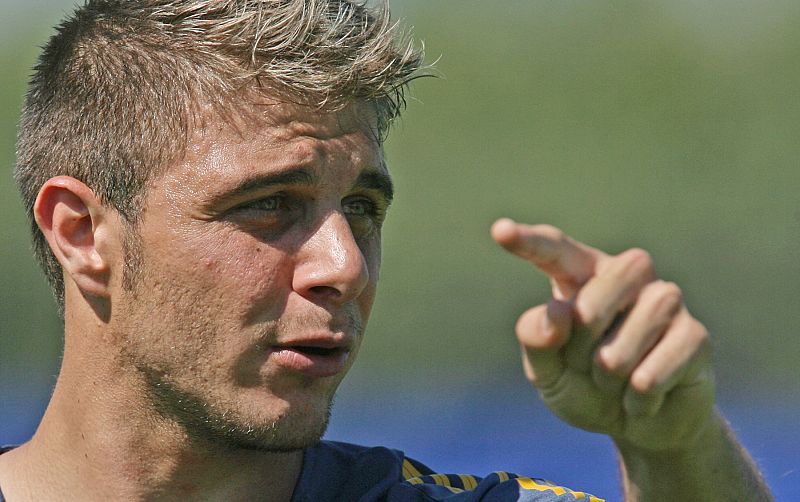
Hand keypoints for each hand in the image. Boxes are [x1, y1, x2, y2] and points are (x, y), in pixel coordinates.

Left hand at [491, 219, 714, 451]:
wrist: (638, 428)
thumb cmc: (585, 388)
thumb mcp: (547, 373)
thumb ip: (538, 342)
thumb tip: (558, 313)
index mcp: (582, 276)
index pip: (555, 250)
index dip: (530, 242)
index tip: (500, 231)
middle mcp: (626, 276)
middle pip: (599, 291)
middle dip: (584, 340)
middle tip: (588, 366)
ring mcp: (665, 301)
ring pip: (637, 325)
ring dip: (613, 370)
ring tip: (612, 383)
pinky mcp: (695, 335)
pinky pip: (661, 364)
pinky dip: (640, 395)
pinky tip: (640, 399)